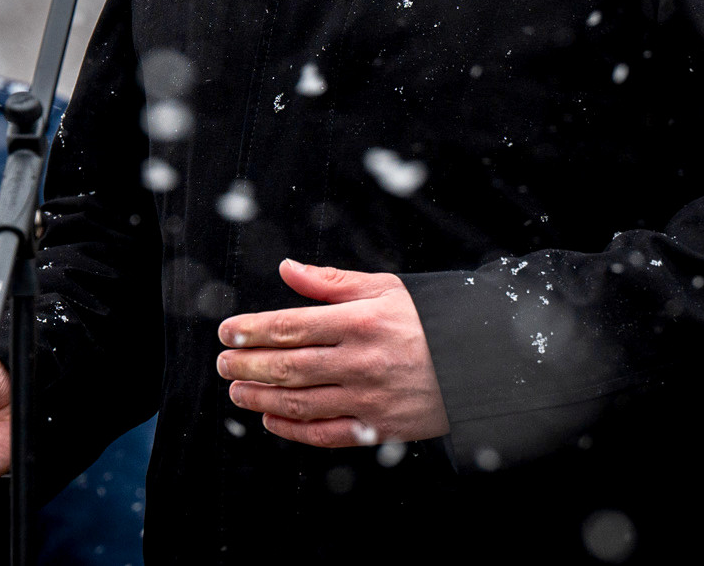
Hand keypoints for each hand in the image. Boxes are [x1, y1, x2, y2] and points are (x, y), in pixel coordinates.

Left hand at [216, 258, 449, 448]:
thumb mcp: (385, 288)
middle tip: (222, 363)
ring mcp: (369, 397)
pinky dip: (293, 429)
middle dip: (247, 364)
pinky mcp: (380, 428)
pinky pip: (326, 434)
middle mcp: (361, 360)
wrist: (481, 362)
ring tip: (237, 391)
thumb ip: (331, 281)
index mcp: (359, 321)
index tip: (226, 331)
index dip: (252, 330)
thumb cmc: (428, 320)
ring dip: (261, 398)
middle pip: (288, 365)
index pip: (291, 326)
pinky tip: (271, 420)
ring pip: (300, 402)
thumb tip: (288, 268)